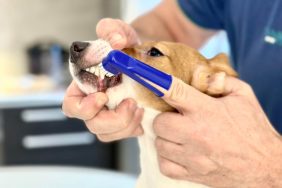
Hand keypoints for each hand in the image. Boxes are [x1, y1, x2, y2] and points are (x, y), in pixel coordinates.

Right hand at [62, 18, 143, 141]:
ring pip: (107, 134)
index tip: (103, 97)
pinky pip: (123, 135)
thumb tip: (116, 41)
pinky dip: (134, 129)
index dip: (83, 108)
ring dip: (126, 125)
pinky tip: (143, 116)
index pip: (71, 106)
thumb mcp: (120, 33)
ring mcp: (108, 116)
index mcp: (85, 86)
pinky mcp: (122, 123)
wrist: (144, 59)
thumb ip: (113, 30)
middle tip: (131, 104)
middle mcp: (93, 105)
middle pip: (92, 124)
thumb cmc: (127, 48)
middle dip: (113, 119)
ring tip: (140, 108)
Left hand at [153, 77, 281, 186]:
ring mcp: (193, 157)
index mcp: (207, 111)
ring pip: (160, 144)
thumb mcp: (243, 97)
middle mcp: (196, 134)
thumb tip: (203, 74)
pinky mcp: (192, 174)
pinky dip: (167, 158)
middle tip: (175, 118)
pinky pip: (165, 165)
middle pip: (159, 123)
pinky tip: (178, 152)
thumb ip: (222, 81)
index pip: (174, 92)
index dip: (156, 83)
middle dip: (163, 118)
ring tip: (179, 135)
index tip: (146, 78)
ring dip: (166, 138)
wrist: (265, 166)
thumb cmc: (254, 130)